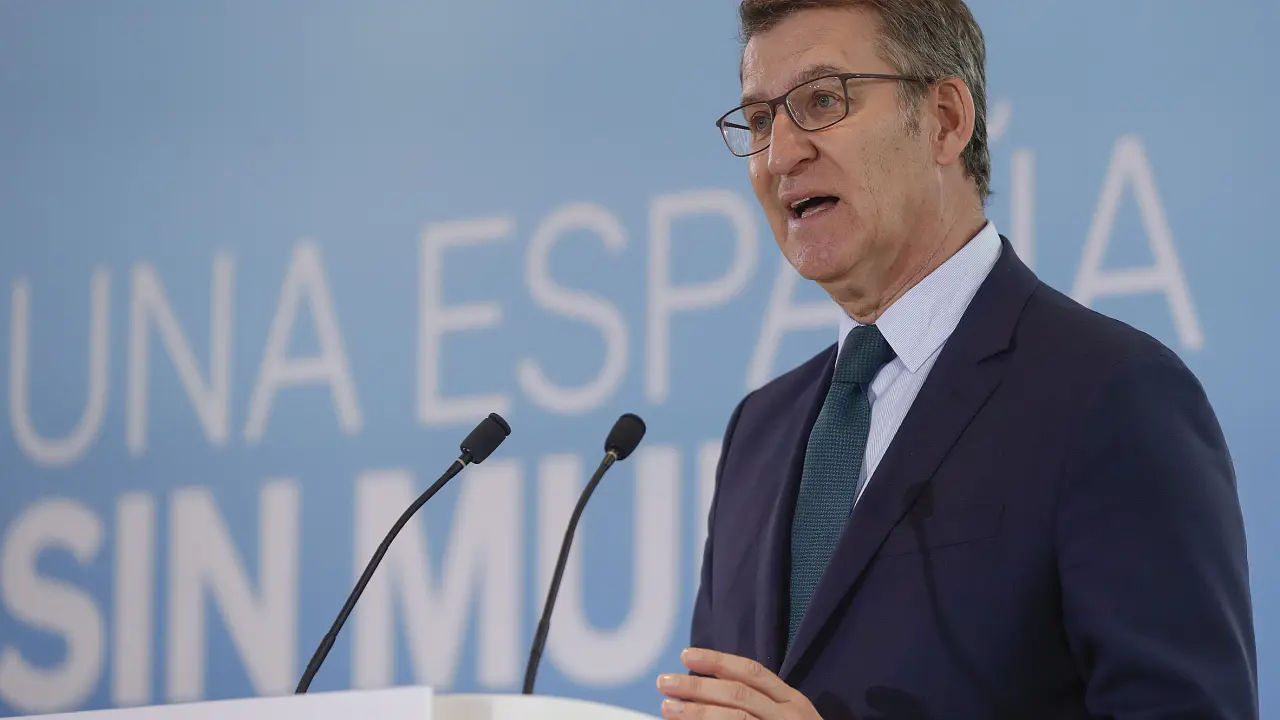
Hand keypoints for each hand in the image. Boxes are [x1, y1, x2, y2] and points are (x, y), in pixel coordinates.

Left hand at [655, 647, 821, 718]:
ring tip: (667, 707)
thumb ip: (756, 702)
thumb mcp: (786, 717)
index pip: (752, 672)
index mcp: (793, 702)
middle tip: (665, 682)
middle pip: (738, 696)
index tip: (686, 655)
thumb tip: (704, 686)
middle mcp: (790, 718)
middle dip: (698, 687)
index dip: (717, 661)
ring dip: (697, 713)